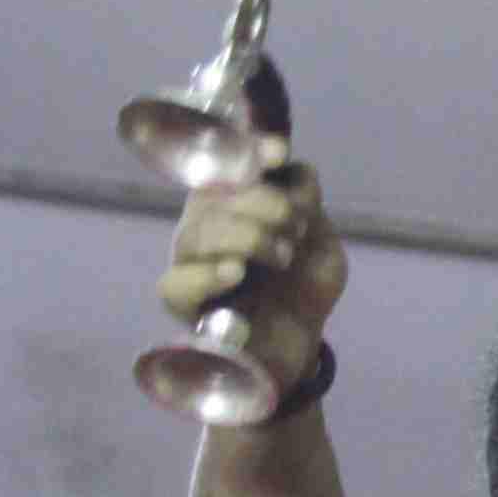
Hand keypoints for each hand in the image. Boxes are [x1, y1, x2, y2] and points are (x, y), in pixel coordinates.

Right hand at [156, 135, 349, 389]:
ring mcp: (189, 261)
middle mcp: (204, 225)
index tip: (280, 152)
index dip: (249, 152)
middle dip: (266, 205)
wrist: (298, 344)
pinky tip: (236, 272)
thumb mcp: (320, 242)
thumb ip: (306, 205)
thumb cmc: (302, 288)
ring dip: (250, 238)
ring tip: (284, 256)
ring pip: (199, 233)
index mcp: (233, 203)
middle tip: (297, 229)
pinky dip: (208, 275)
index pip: (229, 167)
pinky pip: (177, 283)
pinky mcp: (180, 300)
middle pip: (216, 197)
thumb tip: (293, 171)